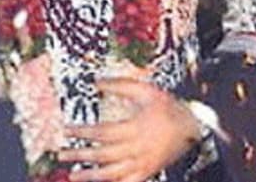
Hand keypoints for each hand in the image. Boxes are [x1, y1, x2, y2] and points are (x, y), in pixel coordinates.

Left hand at [59, 78, 201, 181]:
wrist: (194, 127)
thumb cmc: (169, 107)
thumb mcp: (146, 90)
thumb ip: (120, 85)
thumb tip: (96, 82)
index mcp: (135, 128)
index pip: (103, 132)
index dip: (83, 132)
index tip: (66, 130)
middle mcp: (137, 149)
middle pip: (104, 154)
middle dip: (81, 155)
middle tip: (61, 154)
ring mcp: (143, 163)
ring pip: (114, 173)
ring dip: (92, 176)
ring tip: (73, 175)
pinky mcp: (148, 172)